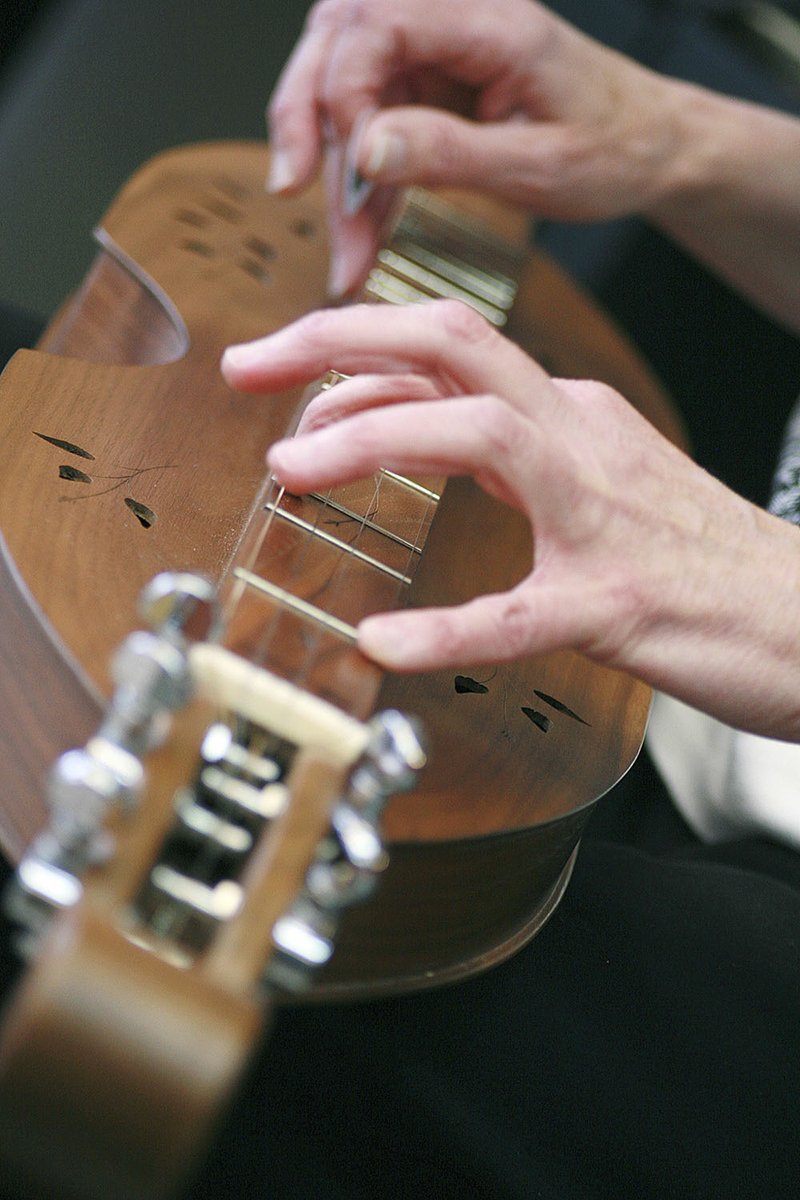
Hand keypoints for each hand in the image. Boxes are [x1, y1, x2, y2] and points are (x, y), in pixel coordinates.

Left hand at [222, 300, 799, 739]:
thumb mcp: (598, 480)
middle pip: (452, 344)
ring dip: (374, 440)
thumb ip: (511, 454)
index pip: (448, 350)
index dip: (351, 352)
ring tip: (289, 471)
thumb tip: (416, 432)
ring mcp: (603, 515)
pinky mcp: (619, 601)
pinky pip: (518, 612)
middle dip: (337, 341)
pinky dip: (445, 628)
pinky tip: (385, 643)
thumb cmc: (697, 560)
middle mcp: (582, 438)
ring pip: (482, 435)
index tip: (282, 377)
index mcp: (571, 415)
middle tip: (246, 366)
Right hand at [267, 0, 685, 294]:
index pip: (374, 23)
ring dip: (332, 171)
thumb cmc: (614, 148)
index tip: (343, 170)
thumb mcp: (537, 166)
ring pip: (345, 90)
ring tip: (345, 252)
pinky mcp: (430, 86)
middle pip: (338, 40)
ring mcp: (438, 50)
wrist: (649, 147)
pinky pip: (373, 126)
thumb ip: (449, 153)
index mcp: (488, 20)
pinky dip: (362, 185)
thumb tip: (365, 150)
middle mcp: (453, 19)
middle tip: (290, 189)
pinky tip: (362, 238)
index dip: (340, 93)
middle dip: (306, 119)